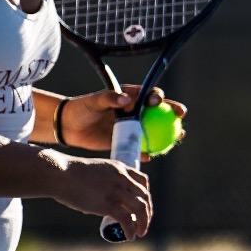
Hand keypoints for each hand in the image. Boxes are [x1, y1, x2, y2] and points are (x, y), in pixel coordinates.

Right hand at [50, 154, 152, 238]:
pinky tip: (130, 237)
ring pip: (140, 209)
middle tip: (143, 224)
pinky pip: (126, 220)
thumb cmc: (70, 174)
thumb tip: (96, 205)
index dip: (146, 196)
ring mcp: (116, 191)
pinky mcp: (108, 204)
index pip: (143, 182)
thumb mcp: (95, 172)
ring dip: (144, 223)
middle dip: (147, 213)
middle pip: (145, 197)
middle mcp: (122, 179)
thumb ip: (102, 185)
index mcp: (120, 169)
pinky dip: (131, 230)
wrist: (60, 174)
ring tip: (140, 233)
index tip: (143, 206)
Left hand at [60, 87, 187, 160]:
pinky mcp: (127, 141)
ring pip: (155, 131)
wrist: (70, 127)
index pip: (148, 95)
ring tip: (179, 138)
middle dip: (173, 113)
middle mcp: (135, 112)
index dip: (158, 96)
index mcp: (130, 98)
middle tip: (181, 116)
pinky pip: (141, 147)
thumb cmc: (82, 108)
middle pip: (159, 112)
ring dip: (169, 134)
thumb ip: (109, 97)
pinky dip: (147, 152)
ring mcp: (133, 128)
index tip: (159, 101)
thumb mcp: (94, 101)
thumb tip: (125, 98)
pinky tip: (151, 156)